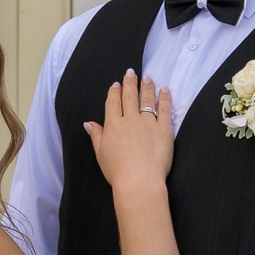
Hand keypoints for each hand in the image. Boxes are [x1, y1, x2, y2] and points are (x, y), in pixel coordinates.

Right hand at [81, 69, 173, 199]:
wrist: (139, 182)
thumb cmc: (118, 172)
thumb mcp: (101, 154)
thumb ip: (97, 136)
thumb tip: (89, 124)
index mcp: (113, 125)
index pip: (113, 102)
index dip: (114, 91)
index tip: (116, 84)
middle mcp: (130, 120)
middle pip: (130, 96)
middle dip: (130, 82)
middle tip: (131, 72)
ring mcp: (148, 124)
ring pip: (147, 99)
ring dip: (147, 86)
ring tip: (147, 77)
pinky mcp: (164, 130)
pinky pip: (165, 110)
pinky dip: (165, 98)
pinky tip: (165, 89)